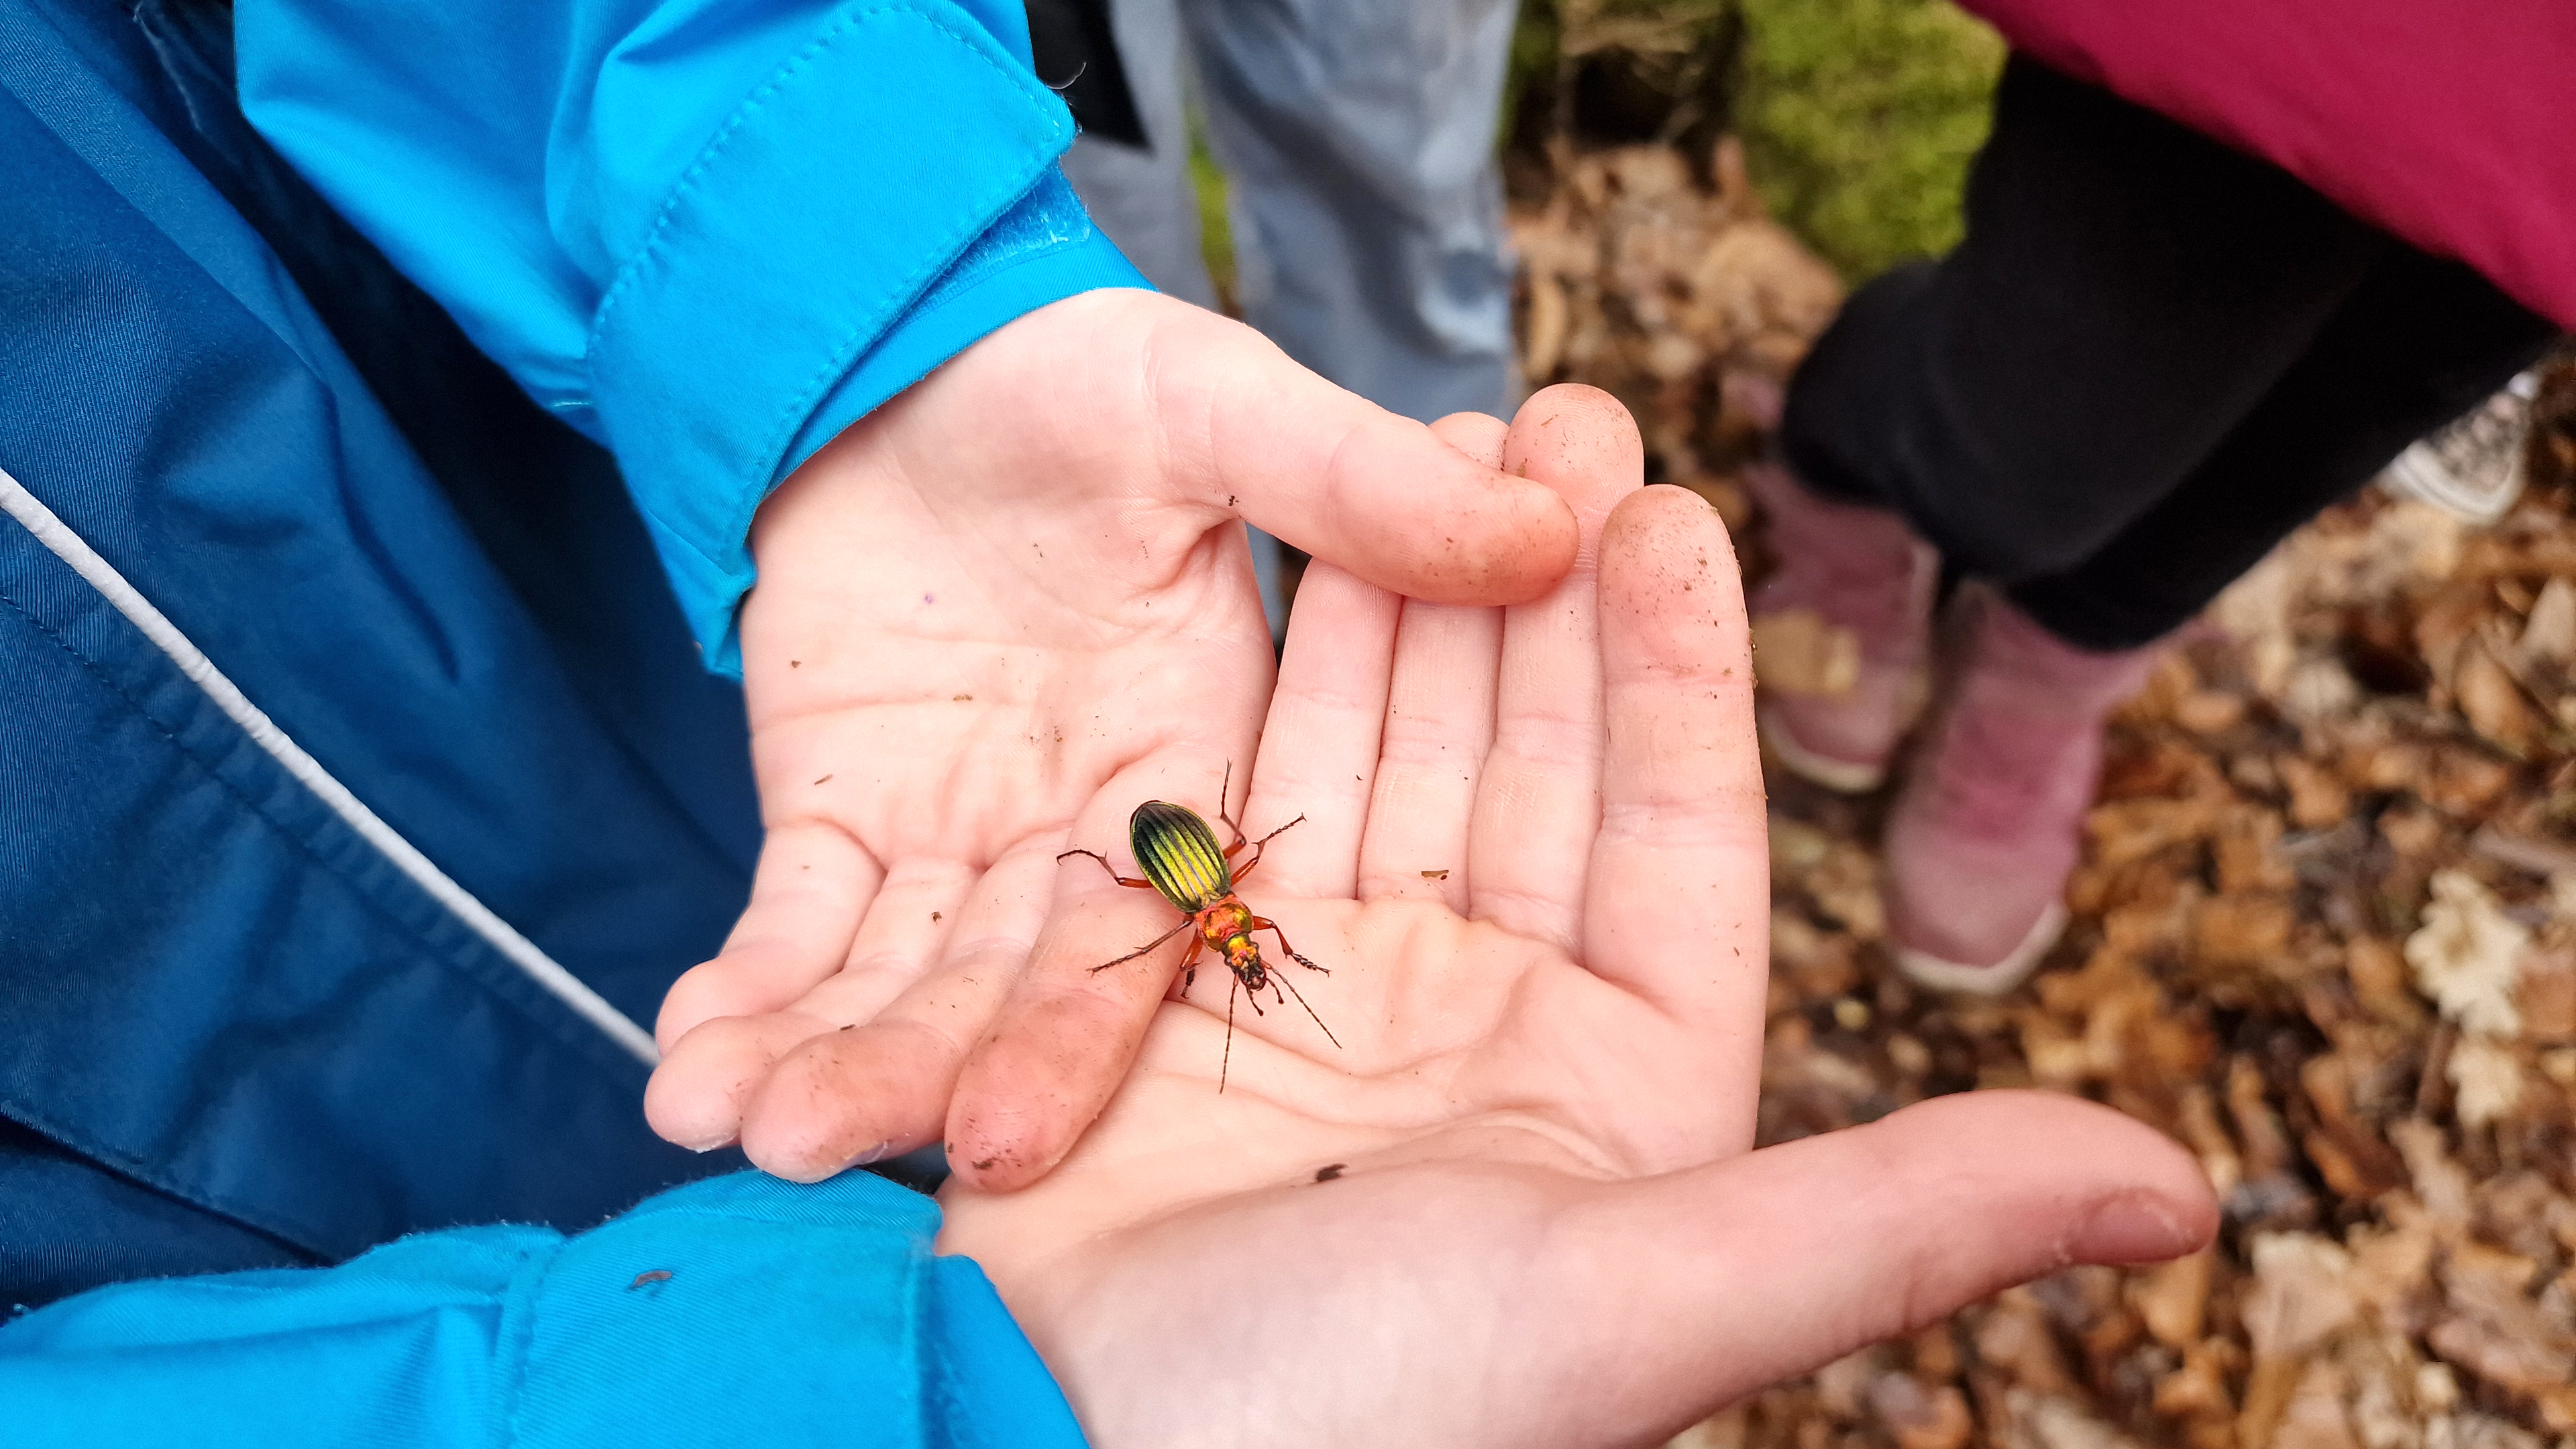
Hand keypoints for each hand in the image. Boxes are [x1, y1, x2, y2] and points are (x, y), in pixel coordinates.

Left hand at [643, 290, 1579, 1178]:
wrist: (913, 349)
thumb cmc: (1082, 374)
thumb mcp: (1219, 408)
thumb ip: (1356, 480)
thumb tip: (1550, 523)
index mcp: (1204, 772)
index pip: (1153, 931)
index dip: (1082, 1033)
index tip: (1002, 1131)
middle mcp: (1093, 841)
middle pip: (1012, 989)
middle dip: (921, 1074)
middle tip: (815, 1154)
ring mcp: (968, 843)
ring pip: (903, 982)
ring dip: (820, 1055)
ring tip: (725, 1129)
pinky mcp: (847, 825)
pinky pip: (798, 928)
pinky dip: (748, 991)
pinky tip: (685, 1064)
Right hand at [936, 390, 2215, 1447]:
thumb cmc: (1349, 1418)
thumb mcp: (1642, 1307)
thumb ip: (1893, 1221)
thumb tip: (2186, 1195)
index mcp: (1621, 1103)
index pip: (1676, 842)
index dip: (1676, 674)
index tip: (1674, 508)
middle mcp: (1489, 1039)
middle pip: (1535, 770)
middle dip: (1546, 594)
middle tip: (1556, 406)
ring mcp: (1335, 1000)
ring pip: (1398, 755)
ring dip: (1420, 601)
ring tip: (1434, 437)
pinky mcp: (1188, 987)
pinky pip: (1254, 793)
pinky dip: (1279, 680)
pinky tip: (1299, 554)